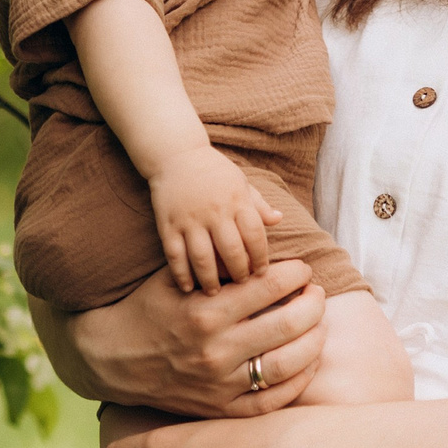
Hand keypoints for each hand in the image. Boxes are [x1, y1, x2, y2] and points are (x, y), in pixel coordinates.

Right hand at [42, 262, 327, 419]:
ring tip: (319, 325)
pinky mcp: (220, 407)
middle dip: (313, 304)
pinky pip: (273, 400)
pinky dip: (299, 380)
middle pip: (288, 323)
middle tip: (316, 294)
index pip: (269, 286)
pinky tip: (308, 361)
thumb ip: (218, 265)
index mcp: (205, 310)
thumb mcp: (175, 277)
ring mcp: (220, 382)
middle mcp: (215, 348)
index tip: (302, 270)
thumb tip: (264, 245)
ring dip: (314, 340)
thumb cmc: (147, 309)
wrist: (111, 358)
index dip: (296, 274)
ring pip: (289, 363)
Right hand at [146, 145, 282, 291]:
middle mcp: (214, 211)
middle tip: (241, 286)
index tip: (262, 273)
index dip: (260, 258)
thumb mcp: (240, 181)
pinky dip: (181, 274)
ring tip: (215, 293)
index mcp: (236, 200)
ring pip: (202, 257)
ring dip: (210, 279)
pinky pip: (175, 254)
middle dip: (239, 272)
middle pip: (231, 250)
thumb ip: (258, 204)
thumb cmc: (214, 171)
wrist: (176, 154)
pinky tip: (187, 287)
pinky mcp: (168, 224)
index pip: (254, 235)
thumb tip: (279, 219)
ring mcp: (189, 219)